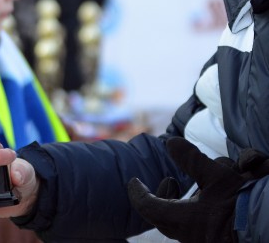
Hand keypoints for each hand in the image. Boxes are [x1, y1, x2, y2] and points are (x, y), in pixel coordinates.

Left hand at [127, 137, 268, 242]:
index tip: (133, 181)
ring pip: (184, 216)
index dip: (137, 192)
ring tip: (209, 184)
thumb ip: (192, 161)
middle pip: (164, 215)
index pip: (148, 206)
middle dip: (165, 195)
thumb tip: (171, 143)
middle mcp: (189, 234)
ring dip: (191, 199)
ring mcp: (201, 239)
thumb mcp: (218, 177)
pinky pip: (200, 222)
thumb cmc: (243, 205)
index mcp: (182, 221)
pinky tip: (222, 193)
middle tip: (170, 180)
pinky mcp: (214, 239)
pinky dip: (205, 207)